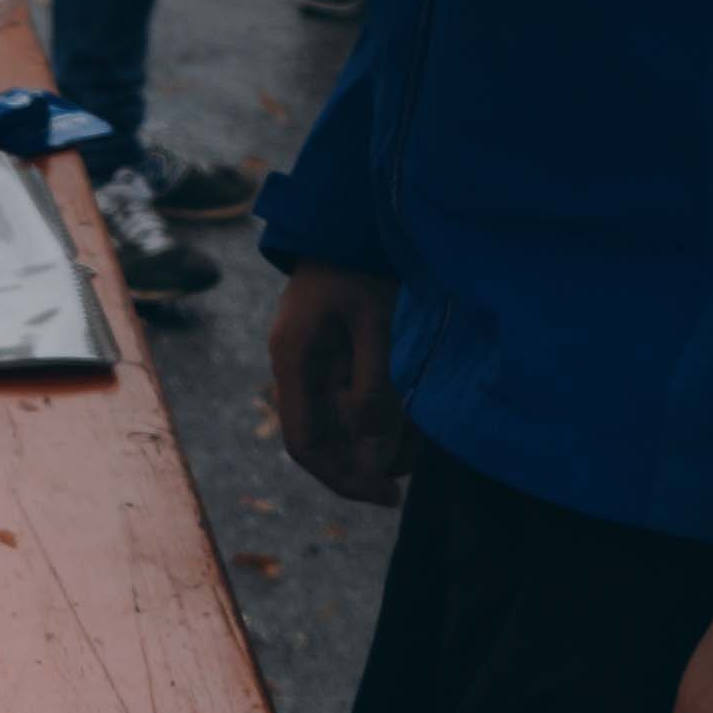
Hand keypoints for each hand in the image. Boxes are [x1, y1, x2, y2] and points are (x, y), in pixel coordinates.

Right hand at [267, 263, 410, 504]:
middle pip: (321, 441)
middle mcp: (296, 370)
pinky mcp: (331, 355)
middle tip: (407, 483)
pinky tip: (411, 424)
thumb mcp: (375, 325)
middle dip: (361, 466)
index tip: (386, 495)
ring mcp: (312, 363)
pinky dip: (379, 418)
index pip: (304, 445)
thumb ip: (373, 389)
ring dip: (374, 445)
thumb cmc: (362, 263)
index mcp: (293, 362)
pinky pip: (349, 401)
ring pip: (338, 425)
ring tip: (418, 454)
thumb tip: (375, 456)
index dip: (343, 477)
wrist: (351, 217)